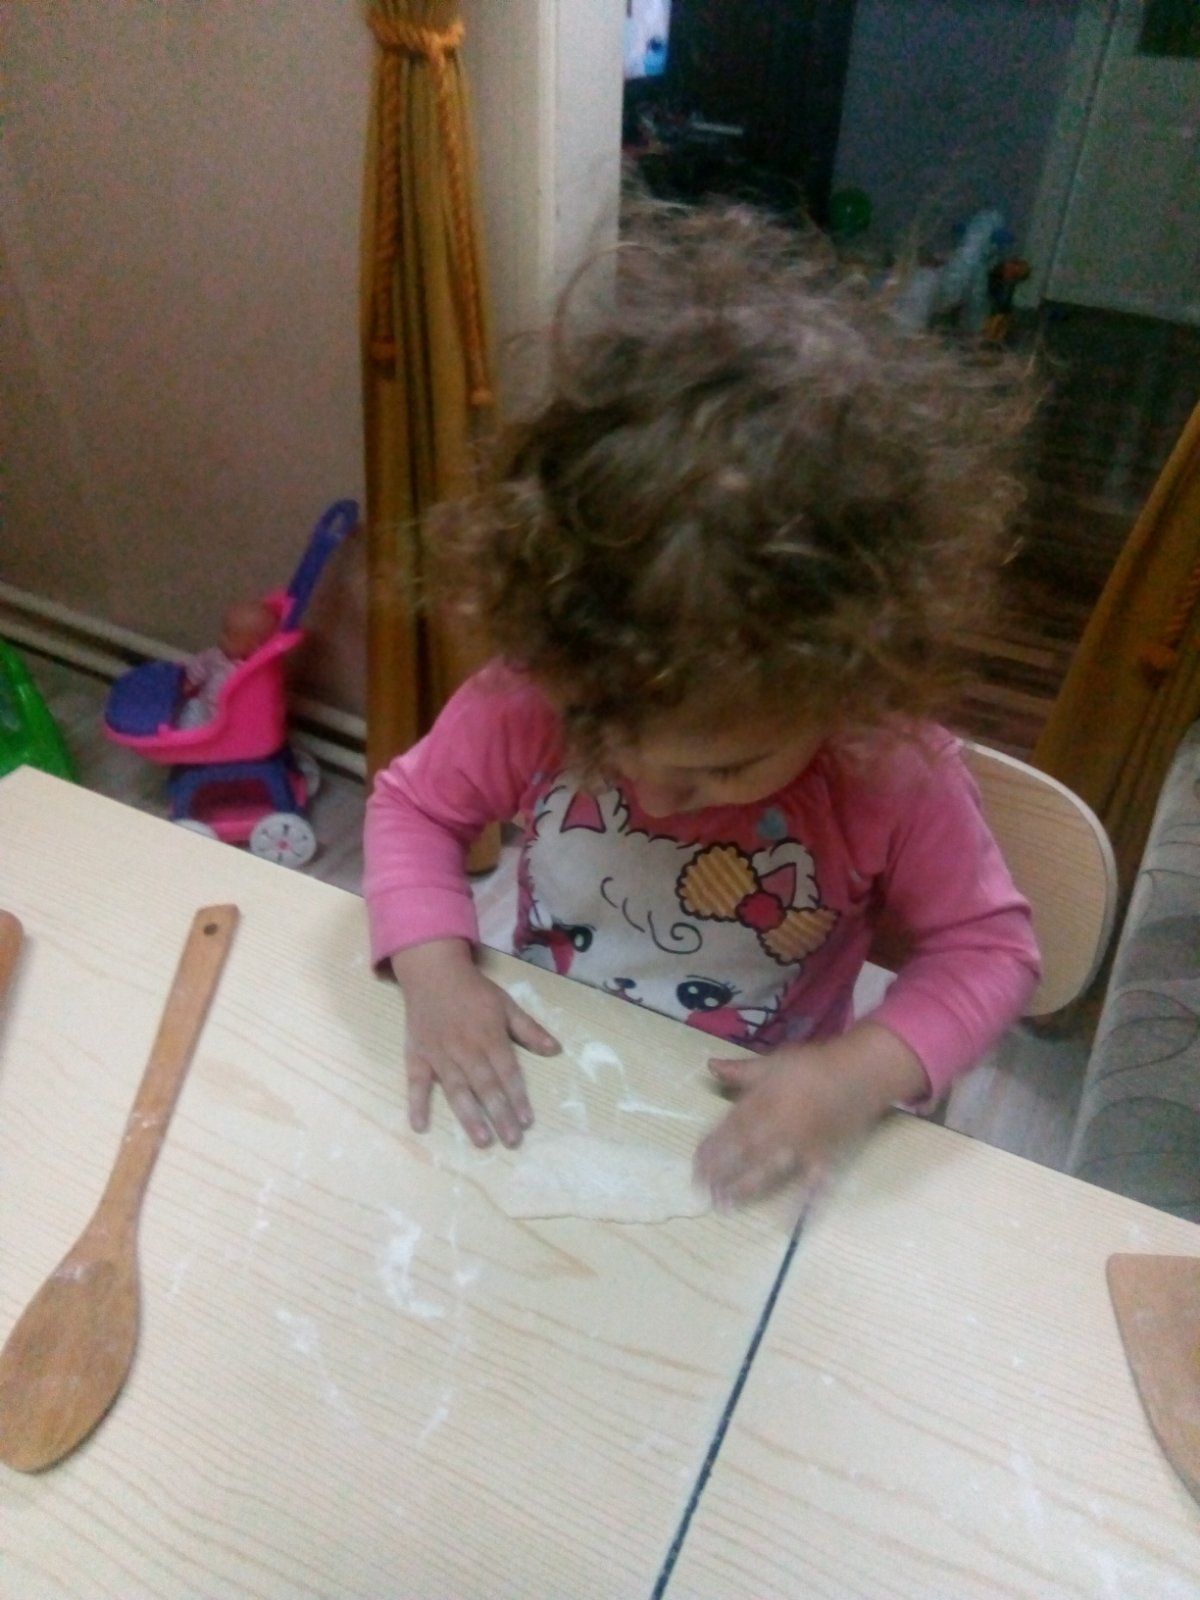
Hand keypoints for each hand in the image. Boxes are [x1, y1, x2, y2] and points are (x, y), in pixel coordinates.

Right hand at [390, 940, 559, 1148]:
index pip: (507, 1072)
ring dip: (469, 1116)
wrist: (433, 972)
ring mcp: (439, 1054)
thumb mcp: (506, 1004)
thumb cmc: (474, 991)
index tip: (527, 1121)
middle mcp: (465, 1049)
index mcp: (490, 1036)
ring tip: (481, 1141)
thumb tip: (555, 1050)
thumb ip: (529, 1029)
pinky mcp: (417, 1055)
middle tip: (512, 1141)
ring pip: (456, 1089)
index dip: (518, 1096)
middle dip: (500, 1115)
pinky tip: (420, 1126)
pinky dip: (416, 1103)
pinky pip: (415, 1082)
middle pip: (485, 1086)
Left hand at [694, 1023, 928, 1208]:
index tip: (694, 1165)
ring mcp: (802, 1144)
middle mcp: (779, 1125)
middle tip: (702, 1190)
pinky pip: (812, 1184)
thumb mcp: (772, 1063)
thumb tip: (709, 1066)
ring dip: (745, 1187)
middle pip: (744, 1152)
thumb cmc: (812, 1066)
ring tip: (724, 1205)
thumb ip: (740, 1070)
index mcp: (764, 1101)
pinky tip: (787, 1225)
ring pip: (768, 1169)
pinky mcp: (824, 1157)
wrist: (859, 1072)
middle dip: (721, 1172)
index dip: (710, 1148)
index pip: (730, 1128)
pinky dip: (801, 1205)